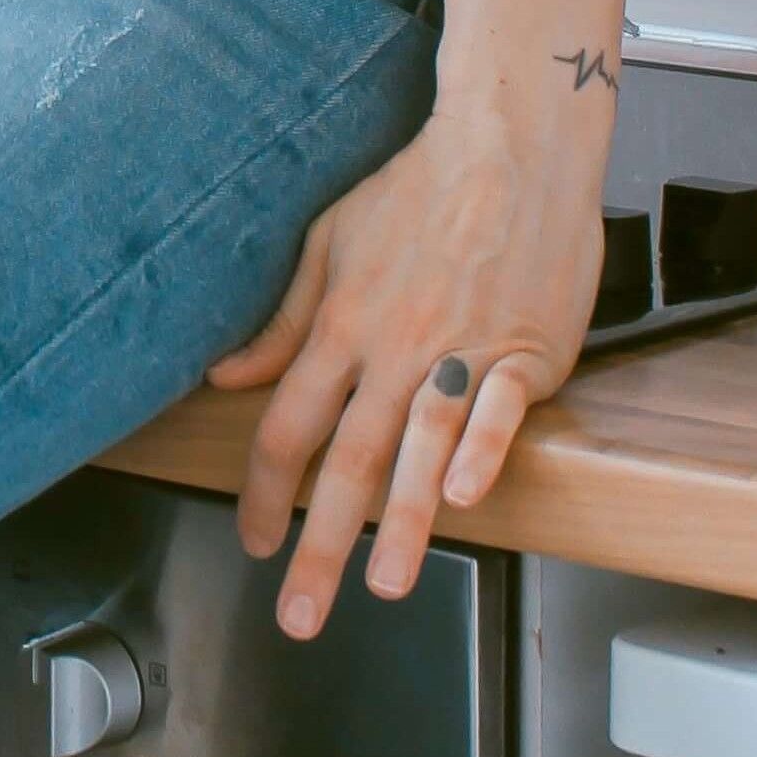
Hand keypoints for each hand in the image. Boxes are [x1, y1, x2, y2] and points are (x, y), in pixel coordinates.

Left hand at [207, 114, 602, 637]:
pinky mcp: (528, 350)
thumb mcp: (328, 242)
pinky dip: (481, 451)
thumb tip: (229, 374)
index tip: (253, 539)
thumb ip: (283, 321)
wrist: (509, 144)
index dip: (263, 490)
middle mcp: (394, 347)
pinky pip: (500, 409)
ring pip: (422, 447)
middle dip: (320, 543)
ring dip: (401, 521)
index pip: (287, 425)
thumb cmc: (419, 188)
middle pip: (348, 457)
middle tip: (301, 612)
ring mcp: (463, 350)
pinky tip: (465, 497)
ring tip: (386, 583)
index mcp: (342, 324)